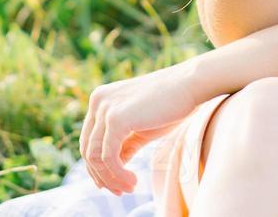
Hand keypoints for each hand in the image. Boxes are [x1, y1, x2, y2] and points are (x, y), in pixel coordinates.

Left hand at [79, 62, 202, 195]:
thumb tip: (111, 170)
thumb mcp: (140, 129)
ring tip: (129, 187)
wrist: (190, 86)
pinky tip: (133, 180)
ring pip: (94, 156)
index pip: (88, 140)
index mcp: (101, 99)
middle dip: (102, 176)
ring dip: (110, 178)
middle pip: (87, 149)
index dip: (97, 166)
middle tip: (121, 191)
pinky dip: (117, 173)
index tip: (113, 184)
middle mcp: (98, 100)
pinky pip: (107, 156)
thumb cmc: (170, 105)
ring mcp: (104, 108)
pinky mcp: (116, 118)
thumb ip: (123, 145)